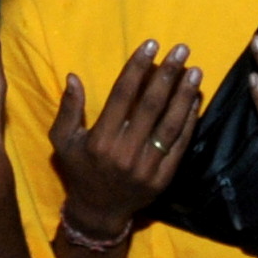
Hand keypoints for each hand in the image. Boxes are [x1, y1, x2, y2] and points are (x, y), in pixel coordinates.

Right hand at [50, 41, 202, 236]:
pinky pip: (180, 145)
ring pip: (170, 124)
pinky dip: (189, 121)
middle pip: (151, 105)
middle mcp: (125, 152)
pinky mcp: (163, 178)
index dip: (138, 67)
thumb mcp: (63, 141)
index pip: (123, 95)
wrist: (98, 212)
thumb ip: (68, 110)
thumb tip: (73, 77)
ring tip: (195, 70)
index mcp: (100, 140)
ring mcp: (147, 167)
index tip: (151, 45)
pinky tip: (195, 99)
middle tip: (181, 50)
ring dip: (184, 94)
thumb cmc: (79, 170)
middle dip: (167, 74)